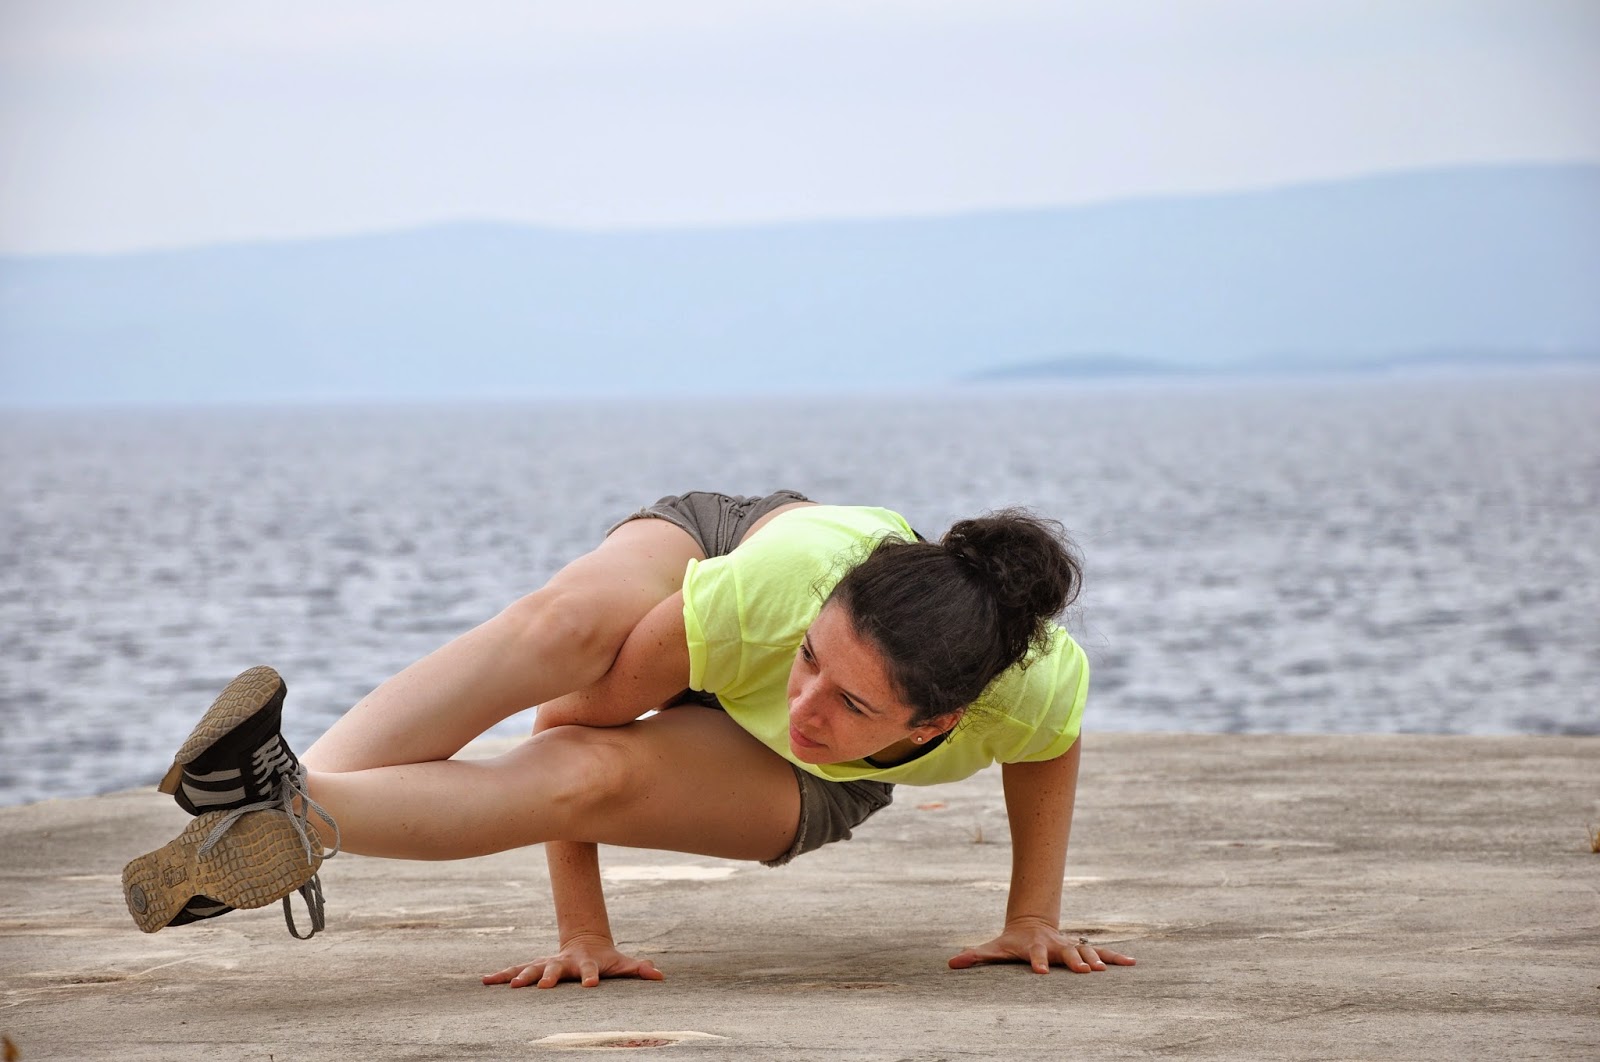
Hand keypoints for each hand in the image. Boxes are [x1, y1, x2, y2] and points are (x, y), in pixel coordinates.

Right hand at [481, 933, 665, 988]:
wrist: (586, 941)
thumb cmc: (606, 958)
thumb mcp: (622, 963)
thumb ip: (639, 969)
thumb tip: (659, 975)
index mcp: (586, 963)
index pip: (590, 970)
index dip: (592, 976)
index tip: (591, 985)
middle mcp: (564, 962)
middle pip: (556, 969)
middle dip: (549, 977)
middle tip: (543, 986)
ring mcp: (547, 963)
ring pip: (531, 968)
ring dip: (520, 976)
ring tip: (509, 985)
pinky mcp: (535, 966)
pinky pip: (516, 970)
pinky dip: (501, 975)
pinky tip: (485, 981)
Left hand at [947, 917, 1135, 974]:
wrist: (1030, 923)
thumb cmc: (1011, 942)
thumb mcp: (993, 948)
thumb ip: (975, 956)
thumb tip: (952, 964)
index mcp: (1034, 947)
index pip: (1035, 955)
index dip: (1037, 962)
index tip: (1041, 972)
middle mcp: (1055, 945)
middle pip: (1066, 953)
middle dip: (1075, 961)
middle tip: (1085, 972)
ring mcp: (1070, 945)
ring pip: (1086, 951)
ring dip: (1097, 960)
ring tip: (1108, 970)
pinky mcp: (1082, 948)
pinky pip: (1101, 951)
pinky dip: (1116, 957)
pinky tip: (1132, 963)